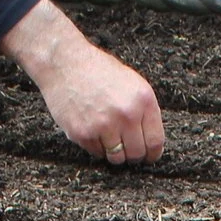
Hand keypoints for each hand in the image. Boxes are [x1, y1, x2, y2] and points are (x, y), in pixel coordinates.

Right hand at [0, 0, 165, 165]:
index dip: (152, 154)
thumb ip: (144, 111)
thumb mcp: (132, 84)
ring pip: (117, 158)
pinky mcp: (83, 133)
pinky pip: (96, 153)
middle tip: (126, 148)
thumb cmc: (99, 72)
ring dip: (114, 152)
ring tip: (107, 135)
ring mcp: (104, 125)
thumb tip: (150, 143)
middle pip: (136, 154)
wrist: (64, 62)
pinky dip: (95, 145)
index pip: (155, 141)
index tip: (148, 157)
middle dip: (132, 155)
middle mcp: (126, 114)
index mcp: (143, 100)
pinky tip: (90, 127)